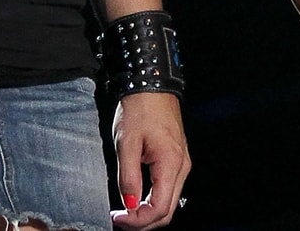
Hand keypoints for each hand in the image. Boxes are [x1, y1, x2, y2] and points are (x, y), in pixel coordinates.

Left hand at [109, 90, 189, 227]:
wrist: (151, 83)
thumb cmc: (140, 107)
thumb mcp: (126, 143)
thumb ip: (128, 178)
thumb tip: (129, 205)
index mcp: (171, 162)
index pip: (159, 209)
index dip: (137, 221)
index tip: (117, 217)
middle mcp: (181, 165)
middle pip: (167, 211)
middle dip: (142, 221)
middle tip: (120, 218)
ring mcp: (181, 161)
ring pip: (169, 201)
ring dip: (147, 212)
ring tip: (125, 209)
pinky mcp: (176, 157)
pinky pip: (168, 188)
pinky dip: (153, 200)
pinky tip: (136, 197)